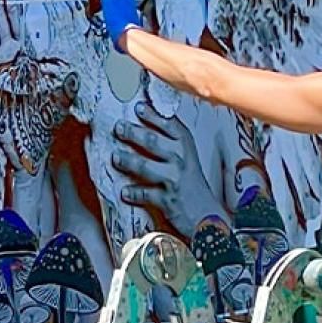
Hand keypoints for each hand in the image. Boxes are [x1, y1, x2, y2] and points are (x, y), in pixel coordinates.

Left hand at [112, 103, 219, 237]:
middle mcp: (181, 159)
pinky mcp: (168, 199)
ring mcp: (174, 178)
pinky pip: (146, 194)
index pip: (169, 124)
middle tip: (118, 127)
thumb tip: (143, 126)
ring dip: (128, 160)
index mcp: (186, 145)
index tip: (138, 107)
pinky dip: (134, 193)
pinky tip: (124, 191)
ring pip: (146, 166)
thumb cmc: (191, 183)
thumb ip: (170, 141)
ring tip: (115, 157)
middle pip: (153, 141)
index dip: (152, 115)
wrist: (206, 215)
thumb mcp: (186, 157)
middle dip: (132, 133)